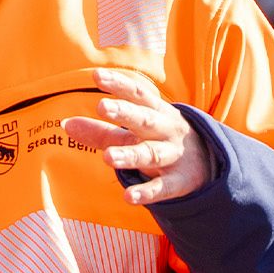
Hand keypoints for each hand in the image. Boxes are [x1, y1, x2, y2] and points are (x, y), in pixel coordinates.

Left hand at [60, 68, 211, 206]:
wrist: (208, 164)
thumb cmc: (160, 139)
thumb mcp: (134, 132)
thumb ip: (100, 130)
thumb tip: (65, 124)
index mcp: (156, 111)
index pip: (138, 94)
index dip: (119, 84)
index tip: (97, 76)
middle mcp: (165, 130)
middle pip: (145, 120)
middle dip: (125, 113)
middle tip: (102, 106)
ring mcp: (173, 156)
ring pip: (151, 154)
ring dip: (130, 155)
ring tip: (107, 157)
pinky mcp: (178, 183)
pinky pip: (162, 188)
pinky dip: (146, 192)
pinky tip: (127, 196)